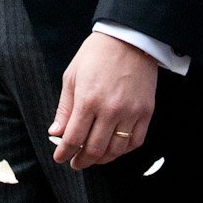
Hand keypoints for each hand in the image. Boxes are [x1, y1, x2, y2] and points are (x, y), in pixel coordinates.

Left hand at [50, 31, 158, 169]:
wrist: (129, 39)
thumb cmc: (96, 54)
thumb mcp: (72, 76)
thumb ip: (64, 107)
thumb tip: (56, 133)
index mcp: (88, 100)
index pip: (73, 138)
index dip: (64, 152)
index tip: (60, 158)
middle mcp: (110, 110)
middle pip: (94, 149)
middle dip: (81, 161)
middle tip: (76, 163)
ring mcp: (130, 112)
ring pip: (116, 150)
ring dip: (102, 159)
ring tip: (93, 158)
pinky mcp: (146, 112)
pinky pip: (135, 141)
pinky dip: (124, 150)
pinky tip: (114, 148)